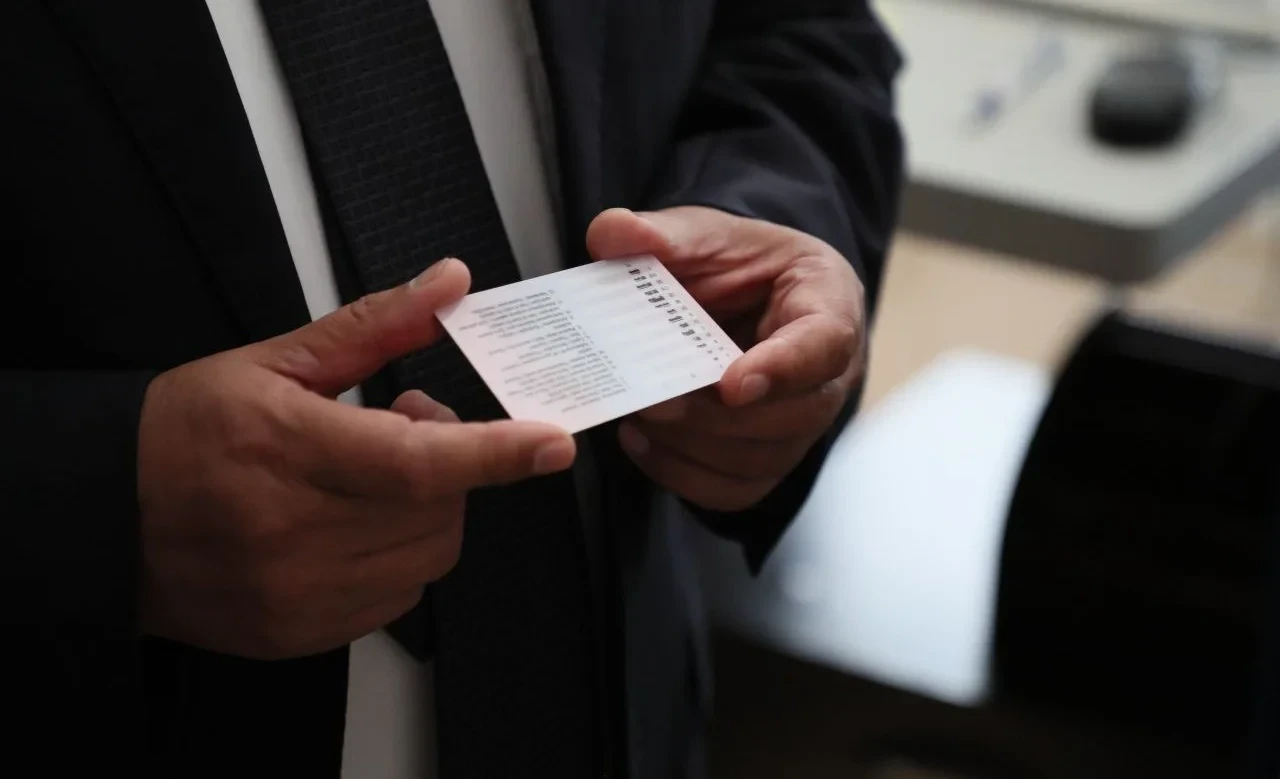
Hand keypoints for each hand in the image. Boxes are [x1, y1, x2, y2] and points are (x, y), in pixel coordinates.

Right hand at [136, 259, 575, 659]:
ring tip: (373, 476)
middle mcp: (293, 531)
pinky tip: (356, 524)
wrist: (109, 519)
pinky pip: (398, 597)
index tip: (551, 441)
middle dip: (448, 464)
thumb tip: (448, 284)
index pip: (412, 461)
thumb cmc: (186, 432)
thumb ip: (373, 327)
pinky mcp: (299, 633)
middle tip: (403, 425)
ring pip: (428, 555)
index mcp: (287, 449)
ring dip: (429, 510)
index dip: (492, 452)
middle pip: (436, 508)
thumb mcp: (274, 361)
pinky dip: (400, 555)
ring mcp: (297, 592)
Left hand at [586, 207, 864, 512]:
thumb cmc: (738, 266)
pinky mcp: (768, 459)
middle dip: (717, 417)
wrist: (743, 299)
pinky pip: (734, 490)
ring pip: (761, 459)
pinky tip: (641, 442)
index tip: (732, 383)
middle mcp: (829, 375)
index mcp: (827, 304)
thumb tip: (609, 233)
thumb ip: (664, 234)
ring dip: (693, 446)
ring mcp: (803, 424)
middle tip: (655, 402)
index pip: (825, 344)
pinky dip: (682, 474)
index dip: (783, 369)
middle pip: (795, 415)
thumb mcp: (705, 235)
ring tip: (639, 417)